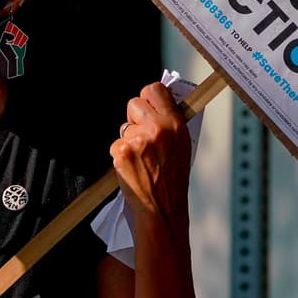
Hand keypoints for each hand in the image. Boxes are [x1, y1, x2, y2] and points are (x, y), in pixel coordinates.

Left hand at [110, 81, 191, 225]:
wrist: (163, 207)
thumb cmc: (172, 180)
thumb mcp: (182, 146)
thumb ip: (170, 123)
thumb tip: (157, 105)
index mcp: (175, 124)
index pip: (155, 89)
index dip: (148, 97)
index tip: (147, 106)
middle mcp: (157, 129)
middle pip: (134, 103)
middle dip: (134, 118)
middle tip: (143, 138)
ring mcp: (138, 140)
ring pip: (124, 127)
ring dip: (128, 140)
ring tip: (141, 159)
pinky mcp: (122, 151)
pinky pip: (115, 144)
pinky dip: (120, 156)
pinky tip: (132, 168)